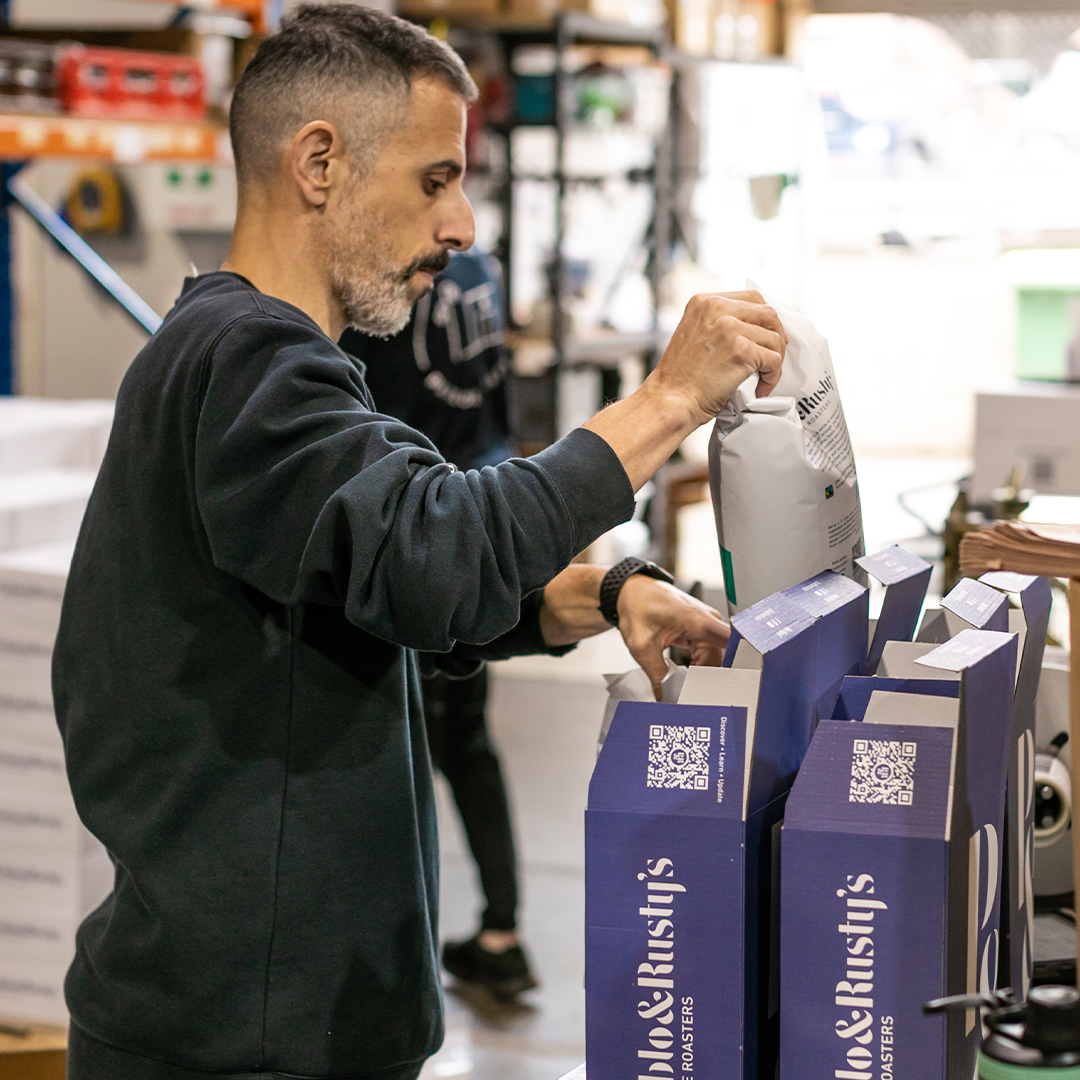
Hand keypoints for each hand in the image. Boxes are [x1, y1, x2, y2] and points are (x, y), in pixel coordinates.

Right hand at [583, 290, 786, 491]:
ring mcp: (730, 328)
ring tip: (762, 378)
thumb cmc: (681, 377)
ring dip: (774, 360)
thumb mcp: (695, 334)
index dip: (765, 318)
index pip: (751, 297)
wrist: (670, 401)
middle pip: (768, 313)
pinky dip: (772, 376)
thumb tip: (755, 327)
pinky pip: (774, 360)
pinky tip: (760, 387)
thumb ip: (719, 323)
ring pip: (774, 338)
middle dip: (776, 336)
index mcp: (705, 302)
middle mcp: (717, 308)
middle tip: (772, 357)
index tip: (768, 335)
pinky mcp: (741, 350)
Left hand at [616, 575, 728, 699]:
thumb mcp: (642, 646)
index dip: (735, 667)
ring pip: (714, 660)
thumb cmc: (637, 606)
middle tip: (692, 697)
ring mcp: (706, 626)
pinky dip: (697, 668)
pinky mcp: (700, 631)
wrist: (631, 592)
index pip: (734, 646)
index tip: (724, 687)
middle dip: (709, 680)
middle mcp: (709, 622)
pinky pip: (706, 655)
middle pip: (722, 659)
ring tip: (685, 689)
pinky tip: (685, 677)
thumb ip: (658, 675)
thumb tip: (667, 698)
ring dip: (701, 675)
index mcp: (700, 621)